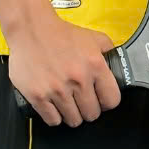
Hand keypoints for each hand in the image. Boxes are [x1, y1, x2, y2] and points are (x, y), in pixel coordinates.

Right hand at [7, 17, 121, 125]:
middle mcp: (78, 80)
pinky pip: (52, 120)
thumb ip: (108, 52)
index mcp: (95, 66)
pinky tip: (54, 106)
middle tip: (81, 101)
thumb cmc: (60, 34)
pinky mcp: (38, 96)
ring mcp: (57, 90)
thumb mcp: (93, 37)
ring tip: (67, 103)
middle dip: (88, 109)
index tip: (101, 100)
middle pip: (92, 114)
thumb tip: (118, 66)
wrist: (30, 28)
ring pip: (73, 120)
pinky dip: (54, 116)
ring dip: (71, 114)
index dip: (107, 102)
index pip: (112, 100)